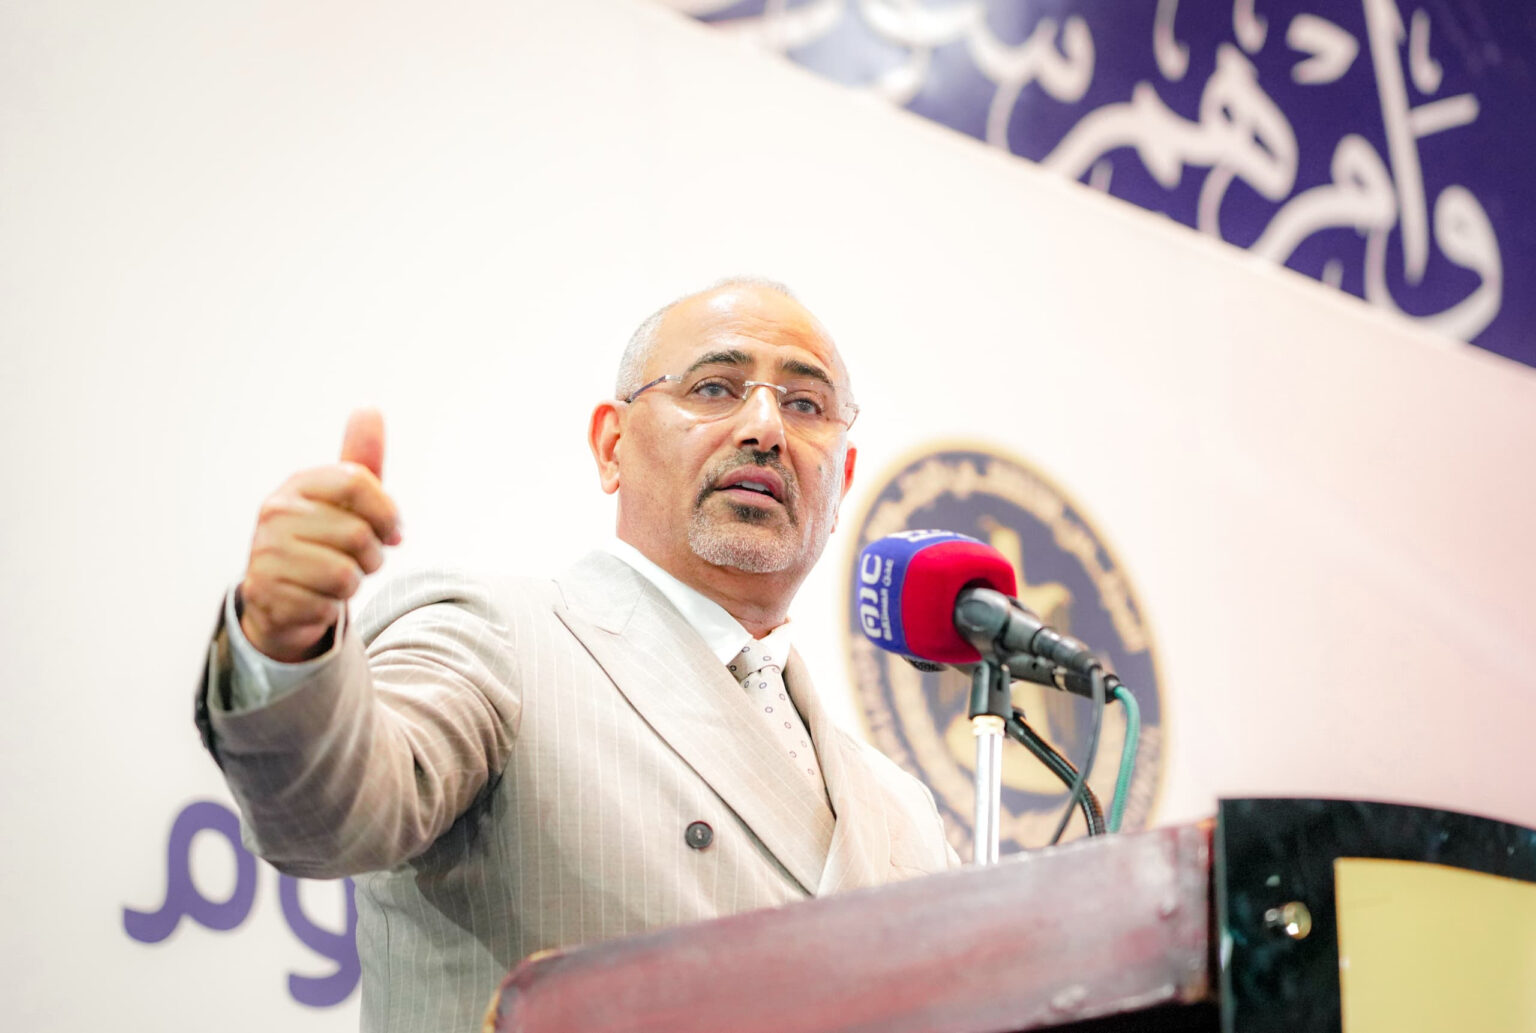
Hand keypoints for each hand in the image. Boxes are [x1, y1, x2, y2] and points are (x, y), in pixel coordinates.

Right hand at [238, 409, 402, 662]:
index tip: (392, 530)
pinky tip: (314, 599)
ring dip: (353, 584)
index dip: (388, 511)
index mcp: (299, 485)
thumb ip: (360, 461)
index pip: (359, 481)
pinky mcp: (266, 593)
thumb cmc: (324, 542)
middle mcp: (275, 513)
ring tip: (335, 579)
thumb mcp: (344, 501)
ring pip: (346, 574)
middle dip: (371, 556)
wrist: (283, 597)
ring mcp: (266, 553)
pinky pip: (327, 605)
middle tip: (357, 560)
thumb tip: (369, 408)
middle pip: (359, 534)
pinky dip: (331, 608)